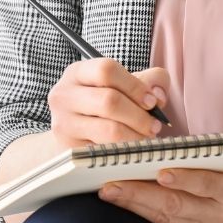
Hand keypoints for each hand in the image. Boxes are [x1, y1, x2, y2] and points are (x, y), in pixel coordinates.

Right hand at [47, 58, 170, 150]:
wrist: (71, 130)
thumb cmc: (101, 104)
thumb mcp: (120, 84)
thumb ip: (149, 80)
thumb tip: (158, 95)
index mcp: (77, 72)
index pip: (106, 70)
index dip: (135, 86)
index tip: (152, 101)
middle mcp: (64, 95)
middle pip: (109, 101)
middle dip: (139, 116)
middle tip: (154, 125)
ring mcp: (64, 123)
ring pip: (109, 130)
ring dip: (136, 136)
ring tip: (146, 137)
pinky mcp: (69, 148)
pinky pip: (105, 151)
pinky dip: (125, 151)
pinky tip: (131, 148)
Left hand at [99, 156, 222, 222]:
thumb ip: (204, 152)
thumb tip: (159, 143)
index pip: (208, 185)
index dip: (184, 179)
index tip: (159, 171)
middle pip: (178, 206)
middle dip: (141, 195)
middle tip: (111, 185)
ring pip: (168, 219)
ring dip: (135, 205)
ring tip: (109, 192)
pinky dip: (144, 212)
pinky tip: (124, 201)